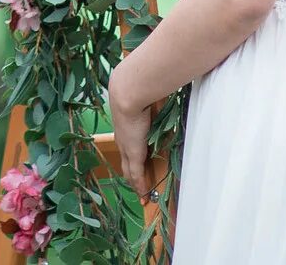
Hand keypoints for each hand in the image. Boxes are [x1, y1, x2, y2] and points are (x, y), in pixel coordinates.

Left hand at [106, 64, 155, 202]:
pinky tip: (143, 195)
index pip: (127, 146)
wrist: (128, 92)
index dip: (131, 157)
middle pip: (126, 161)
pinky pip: (136, 174)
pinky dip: (140, 185)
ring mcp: (127, 147)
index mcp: (125, 127)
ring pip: (129, 169)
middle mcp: (122, 139)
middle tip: (138, 186)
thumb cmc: (139, 91)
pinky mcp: (133, 153)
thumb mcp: (146, 99)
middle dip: (132, 175)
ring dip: (136, 182)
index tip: (135, 167)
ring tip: (141, 194)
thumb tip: (162, 94)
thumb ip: (154, 101)